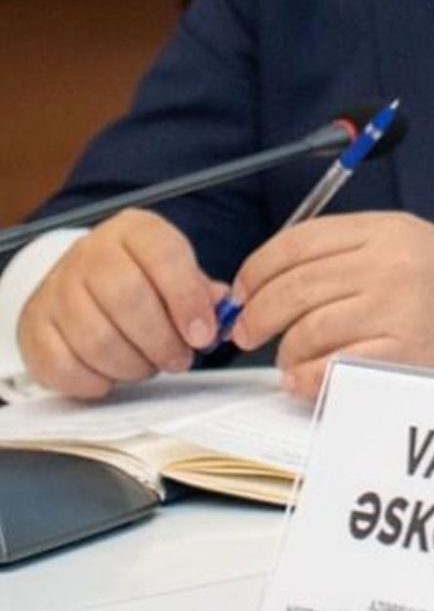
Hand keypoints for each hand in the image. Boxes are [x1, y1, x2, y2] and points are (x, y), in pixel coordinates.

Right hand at [17, 210, 224, 399]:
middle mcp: (89, 253)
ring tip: (150, 366)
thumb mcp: (178, 274)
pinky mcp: (33, 326)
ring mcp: (55, 289)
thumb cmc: (144, 282)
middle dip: (161, 340)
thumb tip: (222, 312)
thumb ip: (202, 292)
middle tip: (180, 359)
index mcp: (134, 231)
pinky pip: (63, 365)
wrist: (83, 283)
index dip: (187, 299)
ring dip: (132, 364)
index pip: (163, 255)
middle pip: (127, 299)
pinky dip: (95, 380)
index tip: (203, 335)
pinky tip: (113, 376)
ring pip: (95, 338)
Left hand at [228, 213, 433, 396]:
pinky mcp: (404, 352)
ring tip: (288, 358)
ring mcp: (397, 309)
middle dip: (255, 316)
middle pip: (292, 288)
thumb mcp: (405, 241)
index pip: (296, 244)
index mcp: (384, 230)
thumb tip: (267, 280)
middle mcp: (388, 264)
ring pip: (305, 331)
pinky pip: (330, 367)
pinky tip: (306, 378)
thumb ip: (344, 250)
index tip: (242, 291)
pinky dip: (306, 377)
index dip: (255, 270)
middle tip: (246, 332)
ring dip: (283, 351)